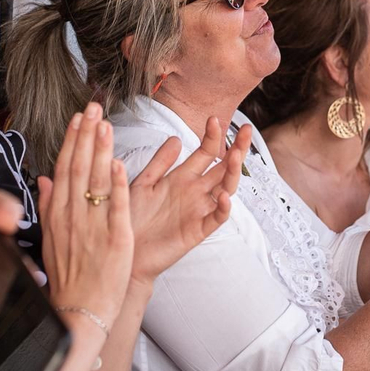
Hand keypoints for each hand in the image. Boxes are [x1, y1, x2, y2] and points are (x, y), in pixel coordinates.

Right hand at [38, 103, 131, 326]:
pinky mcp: (114, 239)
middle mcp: (72, 216)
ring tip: (105, 123)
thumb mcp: (50, 240)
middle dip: (86, 135)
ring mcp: (92, 226)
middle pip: (78, 167)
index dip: (72, 141)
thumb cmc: (67, 278)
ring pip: (95, 181)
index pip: (64, 169)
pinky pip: (115, 207)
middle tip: (93, 107)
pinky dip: (115, 184)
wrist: (78, 312)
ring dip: (99, 150)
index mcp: (57, 215)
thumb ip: (47, 206)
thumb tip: (43, 179)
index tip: (79, 118)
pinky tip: (117, 162)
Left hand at [126, 117, 246, 285]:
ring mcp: (198, 211)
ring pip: (224, 188)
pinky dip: (222, 208)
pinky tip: (223, 195)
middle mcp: (195, 192)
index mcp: (183, 178)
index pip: (206, 153)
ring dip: (233, 172)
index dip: (213, 136)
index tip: (215, 119)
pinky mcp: (196, 231)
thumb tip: (176, 138)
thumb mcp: (143, 183)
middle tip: (246, 130)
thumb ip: (160, 162)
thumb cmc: (131, 217)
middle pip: (223, 167)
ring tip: (237, 156)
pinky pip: (215, 219)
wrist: (123, 251)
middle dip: (236, 149)